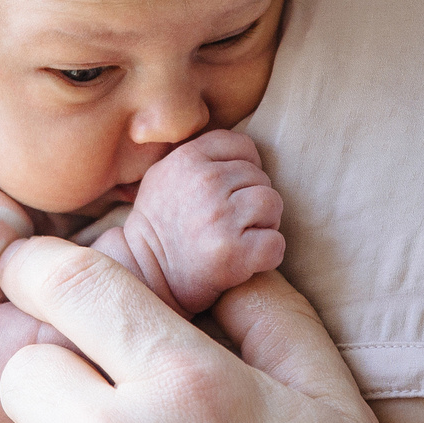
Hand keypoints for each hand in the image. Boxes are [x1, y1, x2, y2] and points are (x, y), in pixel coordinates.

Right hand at [117, 129, 285, 313]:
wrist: (147, 277)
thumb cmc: (159, 228)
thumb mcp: (162, 176)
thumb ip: (198, 157)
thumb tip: (242, 150)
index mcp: (188, 159)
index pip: (242, 145)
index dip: (246, 167)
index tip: (234, 190)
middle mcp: (206, 183)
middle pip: (260, 177)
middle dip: (252, 200)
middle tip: (230, 222)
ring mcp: (221, 217)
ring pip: (273, 204)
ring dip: (264, 224)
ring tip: (241, 237)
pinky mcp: (235, 253)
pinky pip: (276, 243)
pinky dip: (268, 254)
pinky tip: (247, 259)